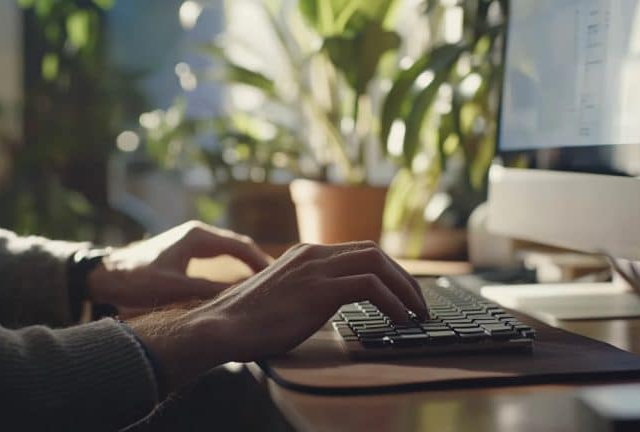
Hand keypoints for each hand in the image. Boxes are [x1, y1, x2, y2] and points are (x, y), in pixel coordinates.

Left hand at [88, 221, 269, 314]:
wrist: (103, 275)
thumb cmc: (135, 280)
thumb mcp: (174, 290)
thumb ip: (208, 292)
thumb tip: (241, 298)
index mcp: (198, 236)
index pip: (241, 246)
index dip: (262, 263)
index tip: (278, 279)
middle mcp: (197, 233)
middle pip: (239, 246)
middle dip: (258, 264)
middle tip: (277, 283)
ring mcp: (191, 241)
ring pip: (229, 252)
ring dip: (246, 267)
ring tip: (263, 285)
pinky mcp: (185, 252)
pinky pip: (218, 258)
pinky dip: (232, 269)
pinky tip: (238, 285)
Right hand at [128, 242, 426, 391]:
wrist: (223, 326)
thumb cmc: (247, 321)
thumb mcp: (282, 297)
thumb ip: (304, 291)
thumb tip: (326, 304)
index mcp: (305, 254)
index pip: (358, 251)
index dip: (385, 269)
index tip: (400, 290)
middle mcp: (313, 254)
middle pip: (374, 251)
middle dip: (402, 276)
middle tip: (417, 301)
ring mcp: (316, 268)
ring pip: (377, 262)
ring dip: (404, 287)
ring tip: (416, 311)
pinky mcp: (319, 288)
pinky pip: (370, 285)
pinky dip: (392, 301)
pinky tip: (400, 318)